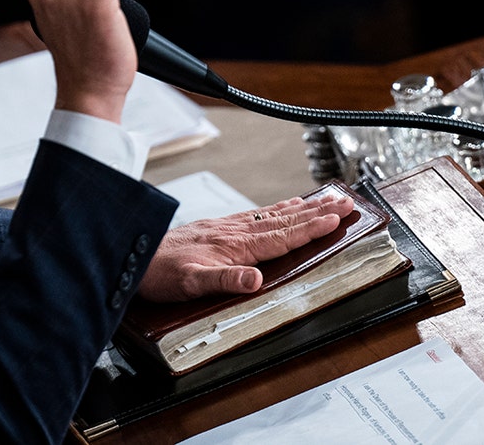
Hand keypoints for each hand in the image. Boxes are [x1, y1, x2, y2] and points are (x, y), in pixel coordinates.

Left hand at [138, 194, 355, 301]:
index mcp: (236, 245)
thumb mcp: (191, 284)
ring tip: (327, 199)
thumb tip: (256, 280)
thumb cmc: (162, 274)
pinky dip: (279, 210)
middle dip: (318, 212)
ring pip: (274, 215)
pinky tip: (287, 206)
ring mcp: (229, 228)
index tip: (337, 218)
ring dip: (304, 208)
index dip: (312, 228)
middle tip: (346, 202)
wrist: (137, 257)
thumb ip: (224, 280)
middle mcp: (236, 232)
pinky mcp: (221, 228)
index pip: (282, 236)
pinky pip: (258, 216)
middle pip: (285, 220)